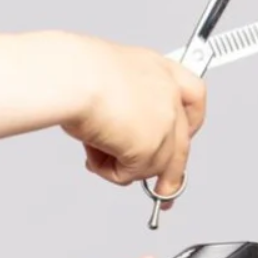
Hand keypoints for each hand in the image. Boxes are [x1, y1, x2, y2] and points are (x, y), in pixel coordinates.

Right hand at [0, 29, 207, 207]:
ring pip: (159, 163)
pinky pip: (138, 174)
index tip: (184, 137)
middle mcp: (167, 91)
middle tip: (164, 191)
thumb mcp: (95, 75)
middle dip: (170, 168)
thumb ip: (111, 95)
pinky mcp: (154, 143)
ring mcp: (165, 117)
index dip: (190, 121)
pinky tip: (93, 155)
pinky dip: (114, 172)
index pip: (195, 93)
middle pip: (186, 140)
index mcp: (157, 66)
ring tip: (98, 154)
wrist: (61, 74)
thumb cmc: (62, 70)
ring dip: (126, 167)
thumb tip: (96, 117)